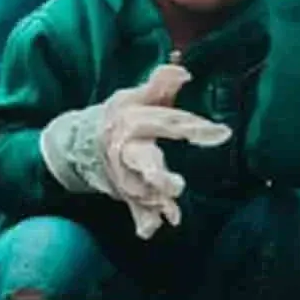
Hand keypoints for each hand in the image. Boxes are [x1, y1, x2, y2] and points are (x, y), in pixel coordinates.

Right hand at [37, 64, 232, 238]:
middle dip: (158, 175)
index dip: (195, 127)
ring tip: (172, 214)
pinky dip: (143, 220)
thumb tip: (183, 69)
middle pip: (143, 160)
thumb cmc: (118, 116)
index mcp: (134, 121)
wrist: (77, 142)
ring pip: (139, 189)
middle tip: (178, 187)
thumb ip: (159, 85)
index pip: (168, 123)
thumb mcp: (134, 96)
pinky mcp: (125, 192)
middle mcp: (128, 149)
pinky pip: (135, 208)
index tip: (222, 133)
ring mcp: (124, 174)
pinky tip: (151, 230)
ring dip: (154, 201)